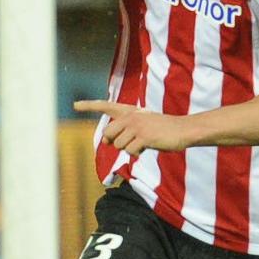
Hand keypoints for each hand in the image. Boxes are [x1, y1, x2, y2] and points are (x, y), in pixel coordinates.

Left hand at [73, 100, 191, 153]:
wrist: (183, 129)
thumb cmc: (161, 129)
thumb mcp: (141, 124)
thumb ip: (123, 130)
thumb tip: (105, 141)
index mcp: (129, 111)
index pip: (105, 106)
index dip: (89, 106)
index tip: (75, 105)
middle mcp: (130, 116)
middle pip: (108, 135)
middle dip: (116, 142)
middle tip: (134, 140)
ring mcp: (137, 126)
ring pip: (119, 146)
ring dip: (130, 149)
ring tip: (145, 142)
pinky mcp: (143, 137)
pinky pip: (130, 151)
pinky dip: (138, 153)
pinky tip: (149, 146)